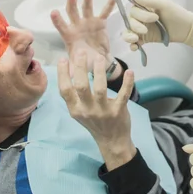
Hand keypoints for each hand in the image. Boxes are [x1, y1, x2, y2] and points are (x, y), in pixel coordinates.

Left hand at [51, 0, 117, 74]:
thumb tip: (66, 78)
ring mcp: (88, 22)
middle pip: (72, 13)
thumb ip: (71, 69)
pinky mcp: (100, 22)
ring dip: (87, 1)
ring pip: (86, 9)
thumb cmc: (85, 62)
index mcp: (70, 36)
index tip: (53, 12)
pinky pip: (104, 12)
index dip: (57, 20)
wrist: (100, 61)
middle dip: (71, 5)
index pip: (61, 26)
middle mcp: (77, 26)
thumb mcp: (77, 66)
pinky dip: (108, 5)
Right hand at [58, 49, 135, 170]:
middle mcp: (87, 110)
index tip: (63, 58)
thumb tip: (71, 70)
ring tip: (99, 58)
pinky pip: (123, 95)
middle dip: (80, 68)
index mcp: (75, 109)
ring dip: (100, 72)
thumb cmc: (94, 122)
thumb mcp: (79, 112)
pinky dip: (127, 83)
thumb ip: (74, 96)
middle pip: (81, 86)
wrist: (112, 141)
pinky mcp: (118, 112)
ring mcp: (103, 112)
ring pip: (100, 89)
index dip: (62, 74)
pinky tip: (130, 72)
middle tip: (82, 52)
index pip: (64, 90)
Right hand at [121, 0, 192, 54]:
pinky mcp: (146, 39)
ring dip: (129, 36)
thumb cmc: (177, 14)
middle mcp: (142, 18)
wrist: (187, 29)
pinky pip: (135, 42)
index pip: (133, 10)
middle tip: (149, 28)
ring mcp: (143, 29)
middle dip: (137, 25)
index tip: (154, 17)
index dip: (140, 15)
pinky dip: (132, 45)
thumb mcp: (163, 4)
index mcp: (145, 8)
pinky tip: (135, 47)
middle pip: (130, 21)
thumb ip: (147, 0)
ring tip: (135, 39)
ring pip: (129, 32)